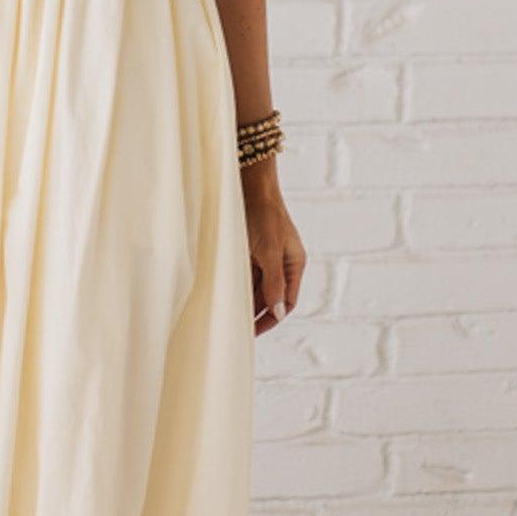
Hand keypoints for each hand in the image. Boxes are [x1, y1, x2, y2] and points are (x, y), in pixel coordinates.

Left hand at [242, 169, 304, 337]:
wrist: (248, 183)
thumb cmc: (263, 215)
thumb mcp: (269, 253)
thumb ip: (273, 284)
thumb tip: (279, 313)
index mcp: (294, 264)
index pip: (287, 302)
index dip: (272, 319)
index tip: (252, 332)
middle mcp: (282, 261)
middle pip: (270, 296)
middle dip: (255, 312)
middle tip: (235, 329)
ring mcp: (265, 255)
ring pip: (255, 286)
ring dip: (244, 300)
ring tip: (226, 316)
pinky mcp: (249, 247)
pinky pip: (244, 273)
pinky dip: (235, 285)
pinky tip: (222, 295)